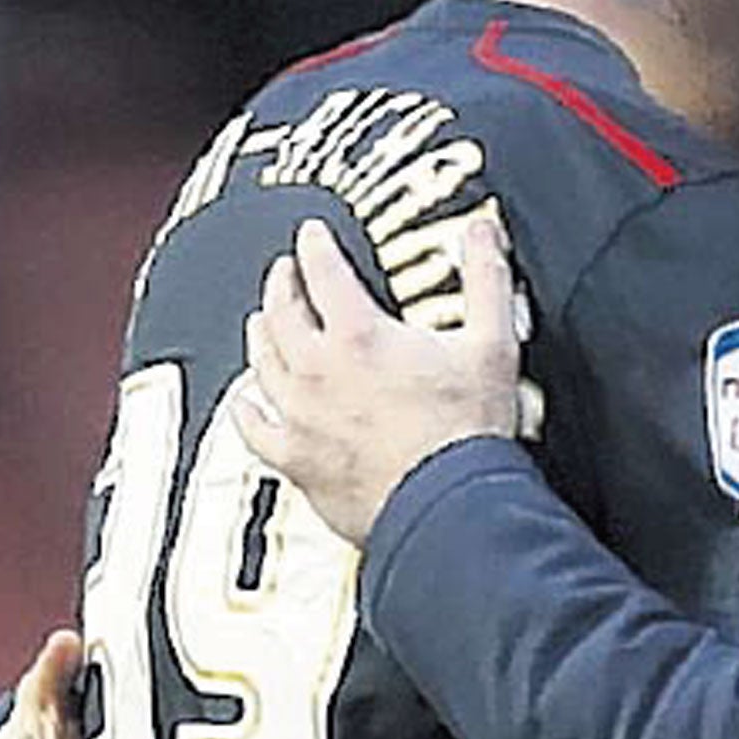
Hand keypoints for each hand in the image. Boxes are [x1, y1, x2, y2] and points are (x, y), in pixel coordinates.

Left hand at [235, 213, 521, 545]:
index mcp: (359, 334)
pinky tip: (245, 401)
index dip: (315, 245)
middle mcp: (317, 371)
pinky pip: (254, 429)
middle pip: (280, 313)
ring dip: (262, 334)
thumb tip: (483, 230)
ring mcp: (300, 418)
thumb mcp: (492, 342)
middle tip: (285, 272)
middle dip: (281, 284)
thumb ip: (485, 278)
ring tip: (264, 321)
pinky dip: (246, 409)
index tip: (311, 234)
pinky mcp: (297, 461)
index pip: (322, 271)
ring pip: (262, 364)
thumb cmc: (469, 431)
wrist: (450, 508)